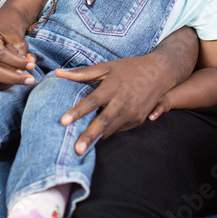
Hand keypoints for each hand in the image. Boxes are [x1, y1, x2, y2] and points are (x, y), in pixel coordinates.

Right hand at [0, 27, 34, 90]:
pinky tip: (10, 80)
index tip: (31, 66)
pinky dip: (2, 85)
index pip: (0, 53)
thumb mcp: (8, 34)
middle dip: (15, 78)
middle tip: (30, 80)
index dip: (17, 62)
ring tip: (21, 79)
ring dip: (10, 84)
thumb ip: (20, 46)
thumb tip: (30, 62)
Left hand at [55, 53, 175, 154]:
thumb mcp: (107, 67)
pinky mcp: (138, 120)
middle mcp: (122, 102)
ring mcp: (132, 113)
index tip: (63, 121)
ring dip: (97, 138)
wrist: (159, 73)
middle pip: (102, 121)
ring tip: (82, 148)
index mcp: (112, 87)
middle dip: (89, 136)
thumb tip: (57, 73)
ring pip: (111, 129)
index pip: (91, 101)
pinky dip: (108, 133)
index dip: (77, 112)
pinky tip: (97, 136)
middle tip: (76, 150)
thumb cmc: (129, 68)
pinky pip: (119, 129)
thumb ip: (82, 73)